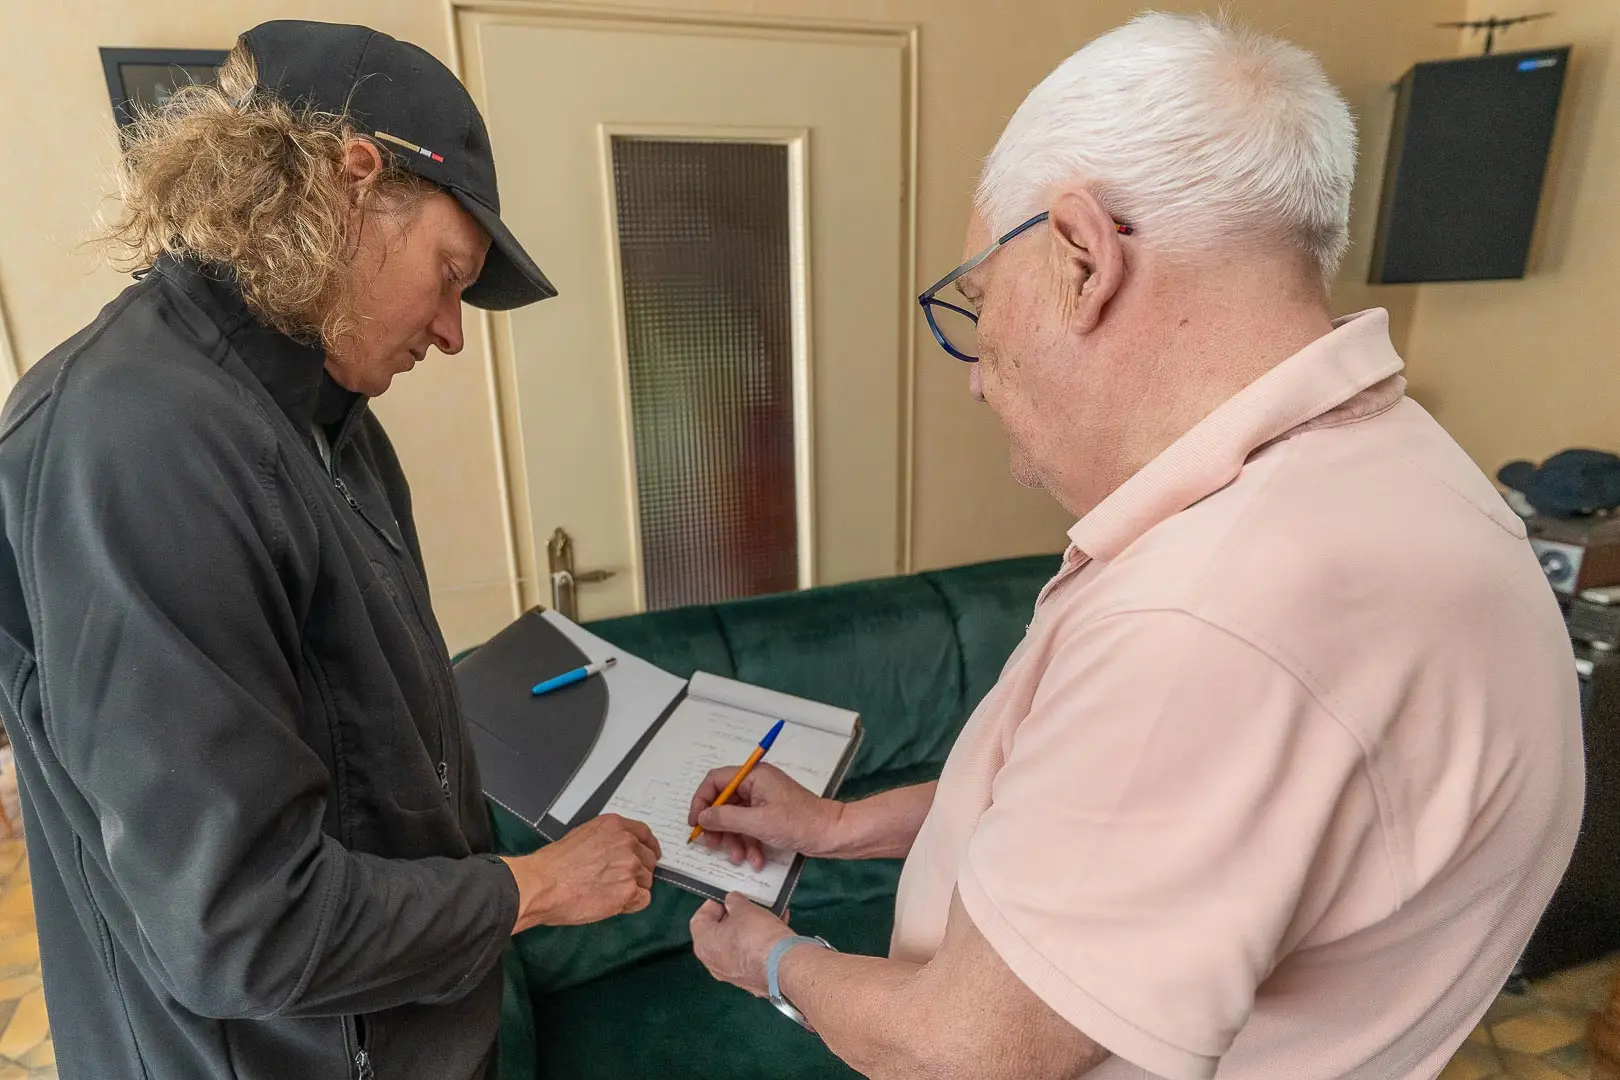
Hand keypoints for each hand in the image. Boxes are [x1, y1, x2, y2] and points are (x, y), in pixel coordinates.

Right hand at [501, 813, 660, 931]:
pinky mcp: (629, 891)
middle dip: (638, 871)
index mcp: (615, 826)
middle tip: (620, 881)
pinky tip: (613, 903)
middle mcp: (627, 843)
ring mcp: (630, 866)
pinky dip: (632, 904)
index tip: (649, 854)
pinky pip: (643, 899)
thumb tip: (617, 850)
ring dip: (633, 888)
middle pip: (649, 859)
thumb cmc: (554, 865)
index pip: (645, 834)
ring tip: (608, 893)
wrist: (542, 885)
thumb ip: (607, 840)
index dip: (648, 847)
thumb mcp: (582, 836)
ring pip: (646, 880)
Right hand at [688, 762, 842, 868]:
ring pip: (736, 819)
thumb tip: (701, 817)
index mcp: (753, 776)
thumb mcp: (757, 822)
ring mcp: (764, 800)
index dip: (701, 801)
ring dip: (735, 840)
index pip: (715, 780)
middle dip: (719, 827)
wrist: (832, 835)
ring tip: (739, 858)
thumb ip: (725, 818)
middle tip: (713, 845)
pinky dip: (749, 844)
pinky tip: (755, 860)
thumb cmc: (797, 823)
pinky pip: (750, 828)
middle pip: (724, 802)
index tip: (695, 824)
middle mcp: (756, 784)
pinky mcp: (771, 816)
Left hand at [689, 892, 795, 996]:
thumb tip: (733, 901)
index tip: (724, 897)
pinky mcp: (753, 978)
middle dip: (733, 916)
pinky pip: (753, 954)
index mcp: (704, 945)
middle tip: (744, 904)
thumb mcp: (744, 908)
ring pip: (738, 944)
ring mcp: (734, 973)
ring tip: (764, 912)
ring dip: (750, 927)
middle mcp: (715, 963)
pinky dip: (762, 940)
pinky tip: (776, 925)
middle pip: (720, 933)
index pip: (699, 920)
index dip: (712, 904)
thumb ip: (735, 902)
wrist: (783, 965)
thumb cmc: (758, 939)